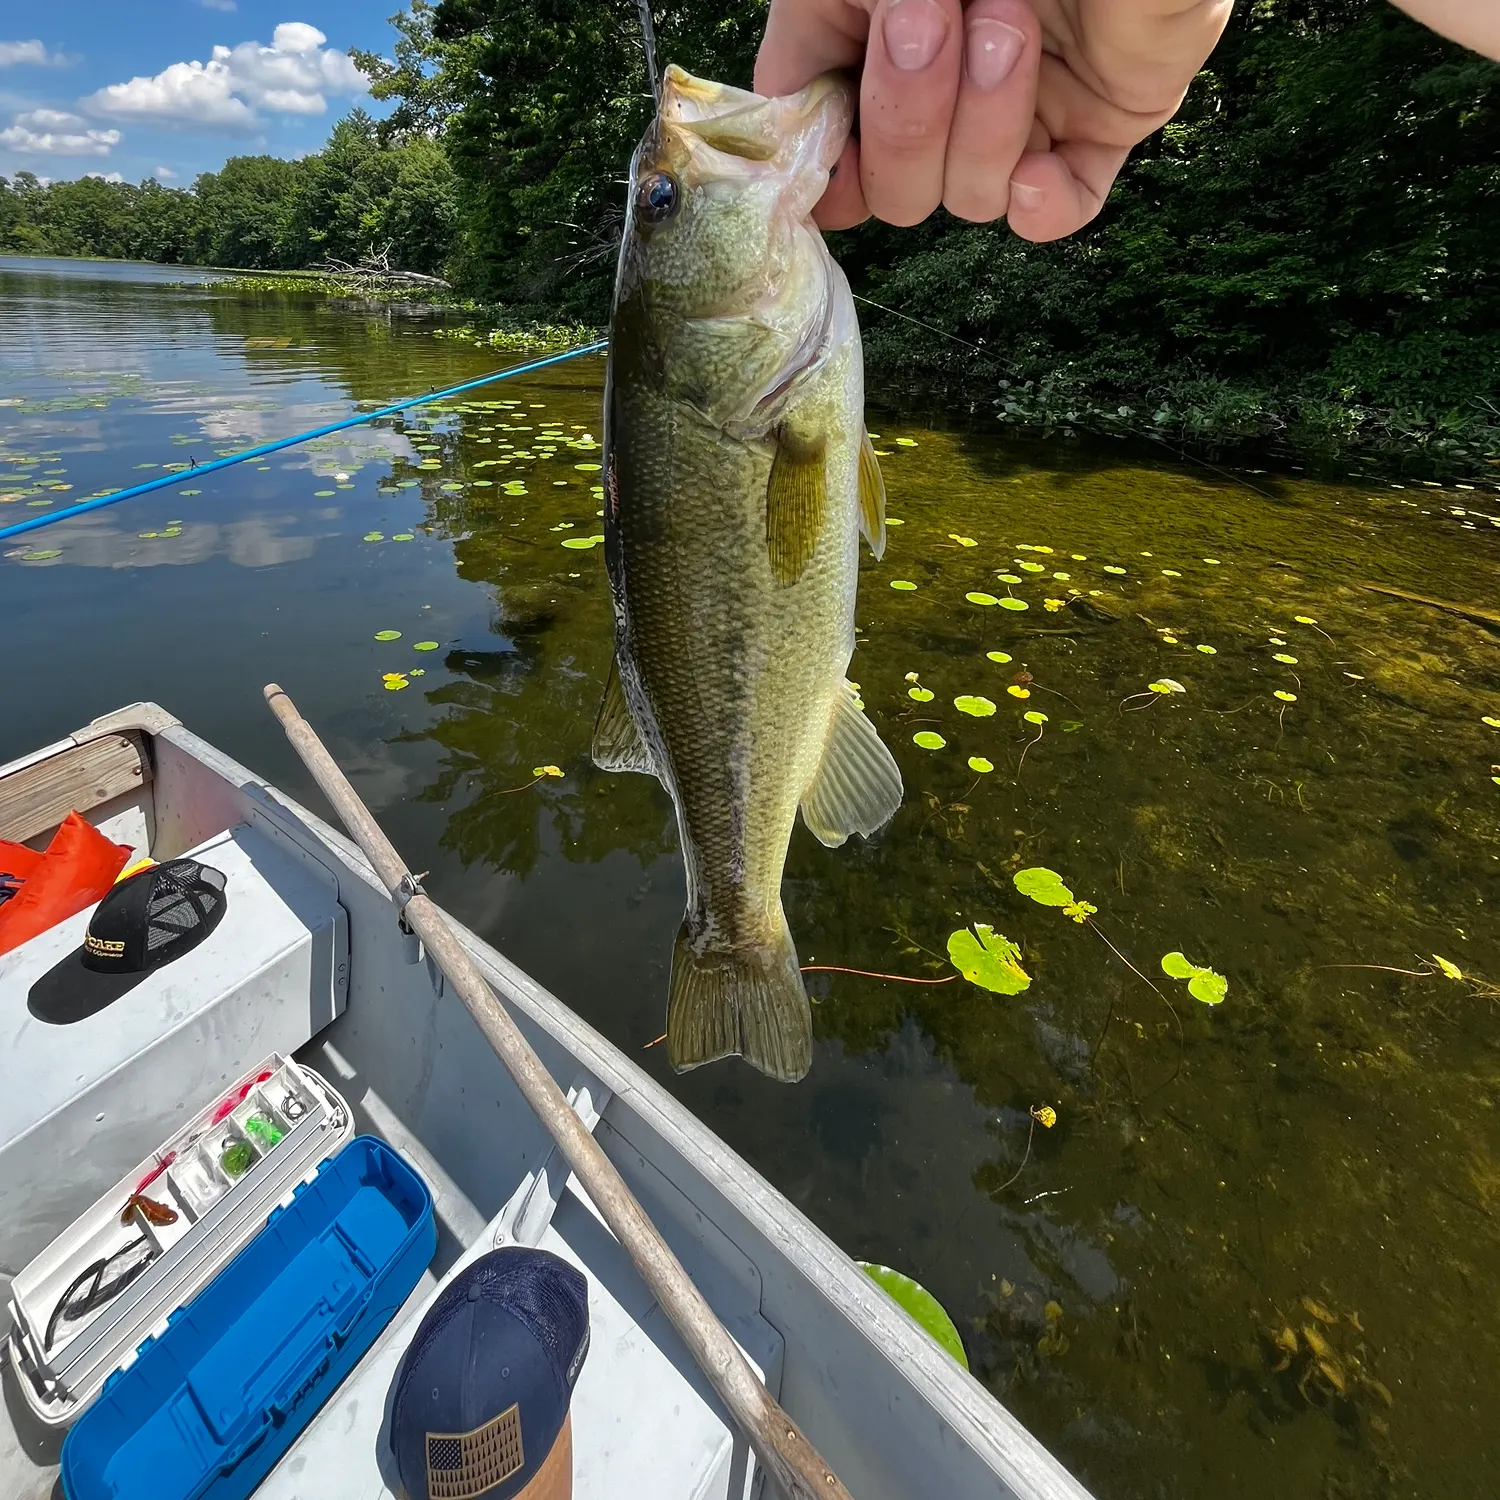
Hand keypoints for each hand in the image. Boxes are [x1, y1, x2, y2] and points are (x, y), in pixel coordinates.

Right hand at [754, 0, 1232, 240]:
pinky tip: (1038, 167)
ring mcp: (1021, 109)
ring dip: (987, 126)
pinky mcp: (1097, 126)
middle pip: (893, 189)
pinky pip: (1055, 214)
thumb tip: (816, 156)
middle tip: (944, 21)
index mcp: (869, 33)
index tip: (833, 141)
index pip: (817, 133)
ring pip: (969, 197)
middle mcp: (942, 83)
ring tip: (1017, 29)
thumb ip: (813, 39)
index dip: (821, 159)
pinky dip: (1042, 204)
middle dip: (911, 120)